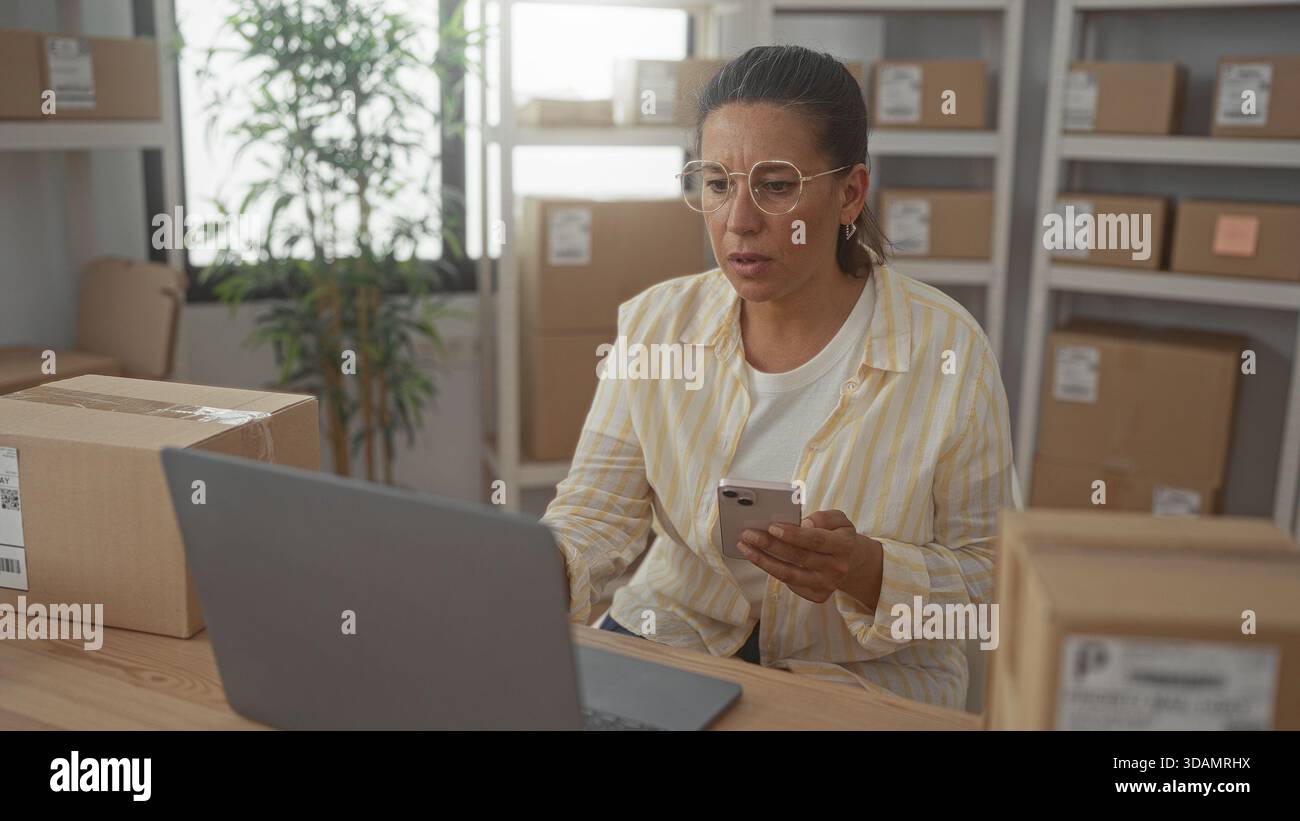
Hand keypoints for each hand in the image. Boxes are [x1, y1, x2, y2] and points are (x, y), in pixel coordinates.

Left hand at [738, 509, 883, 606]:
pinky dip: (772, 571)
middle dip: (770, 544)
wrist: (852, 562)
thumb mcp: (839, 520)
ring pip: (789, 575)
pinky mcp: (817, 595)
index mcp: (844, 546)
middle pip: (798, 557)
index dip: (793, 534)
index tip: (772, 526)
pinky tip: (759, 559)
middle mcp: (836, 568)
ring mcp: (826, 585)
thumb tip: (803, 524)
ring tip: (745, 548)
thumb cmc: (839, 536)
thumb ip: (823, 517)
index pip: (816, 540)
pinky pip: (790, 584)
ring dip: (763, 561)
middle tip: (748, 534)